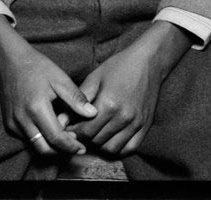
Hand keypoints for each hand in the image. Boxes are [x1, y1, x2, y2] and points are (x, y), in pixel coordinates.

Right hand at [0, 14, 96, 155]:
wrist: (11, 61)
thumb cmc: (37, 67)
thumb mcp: (59, 78)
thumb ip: (76, 98)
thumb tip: (92, 114)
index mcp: (36, 107)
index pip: (56, 137)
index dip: (71, 146)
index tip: (82, 148)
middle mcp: (22, 119)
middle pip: (44, 149)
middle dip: (61, 151)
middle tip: (75, 145)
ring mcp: (13, 123)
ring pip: (34, 146)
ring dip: (50, 146)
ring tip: (64, 137)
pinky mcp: (9, 124)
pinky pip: (26, 138)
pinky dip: (39, 138)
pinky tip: (49, 128)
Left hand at [69, 21, 192, 156]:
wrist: (148, 61)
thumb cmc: (119, 66)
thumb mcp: (95, 77)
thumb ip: (79, 99)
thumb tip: (62, 119)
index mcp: (108, 103)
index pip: (86, 130)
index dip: (74, 131)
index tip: (70, 128)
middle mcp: (123, 116)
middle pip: (97, 140)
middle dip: (85, 137)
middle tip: (80, 130)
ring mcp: (136, 123)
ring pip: (111, 148)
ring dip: (100, 144)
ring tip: (95, 133)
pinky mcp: (145, 126)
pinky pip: (129, 148)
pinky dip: (118, 148)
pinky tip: (111, 137)